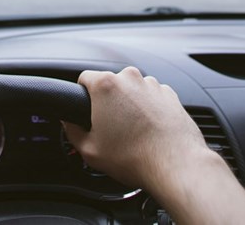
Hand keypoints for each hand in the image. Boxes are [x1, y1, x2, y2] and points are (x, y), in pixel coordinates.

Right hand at [62, 67, 211, 195]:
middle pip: (110, 84)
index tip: (86, 110)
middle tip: (109, 128)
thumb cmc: (135, 157)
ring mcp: (152, 85)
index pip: (83, 78)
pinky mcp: (170, 95)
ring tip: (132, 132)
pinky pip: (151, 97)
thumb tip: (69, 122)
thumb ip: (71, 130)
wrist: (176, 165)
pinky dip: (148, 109)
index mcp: (106, 85)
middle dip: (107, 102)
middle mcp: (130, 78)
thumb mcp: (89, 150)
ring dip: (129, 105)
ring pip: (132, 90)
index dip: (81, 95)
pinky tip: (148, 131)